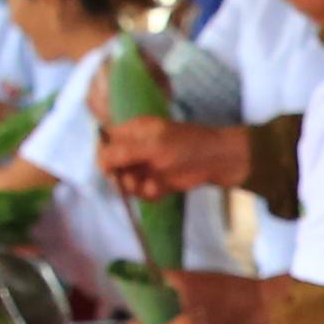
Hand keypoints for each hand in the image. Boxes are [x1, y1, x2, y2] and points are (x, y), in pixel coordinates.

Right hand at [99, 117, 251, 198]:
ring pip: (128, 181)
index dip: (105, 157)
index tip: (112, 170)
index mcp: (135, 130)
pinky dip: (152, 193)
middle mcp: (139, 146)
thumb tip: (98, 161)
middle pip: (114, 165)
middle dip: (122, 177)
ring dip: (137, 188)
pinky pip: (145, 191)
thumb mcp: (153, 146)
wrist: (224, 161)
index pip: (106, 142)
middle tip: (134, 181)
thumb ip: (123, 152)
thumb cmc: (189, 147)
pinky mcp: (161, 181)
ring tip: (153, 185)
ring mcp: (150, 164)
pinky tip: (163, 190)